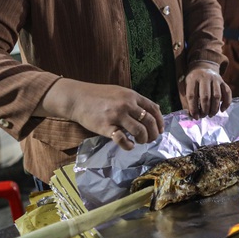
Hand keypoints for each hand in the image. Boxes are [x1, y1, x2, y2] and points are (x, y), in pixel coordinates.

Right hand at [39, 79, 164, 149]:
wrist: (78, 98)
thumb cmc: (99, 95)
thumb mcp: (121, 92)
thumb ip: (137, 100)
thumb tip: (155, 108)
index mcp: (132, 96)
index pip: (153, 109)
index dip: (160, 121)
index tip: (160, 130)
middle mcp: (126, 104)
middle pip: (149, 121)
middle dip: (153, 133)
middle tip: (151, 139)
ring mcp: (116, 115)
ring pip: (139, 131)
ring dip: (143, 139)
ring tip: (139, 141)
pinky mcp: (106, 127)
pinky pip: (122, 139)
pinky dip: (129, 145)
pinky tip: (129, 145)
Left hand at [181, 62, 231, 118]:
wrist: (202, 66)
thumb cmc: (193, 80)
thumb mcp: (185, 86)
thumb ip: (187, 100)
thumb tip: (192, 116)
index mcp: (193, 79)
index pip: (192, 96)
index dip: (193, 108)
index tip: (195, 117)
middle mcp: (205, 77)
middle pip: (205, 96)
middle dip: (204, 110)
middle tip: (203, 116)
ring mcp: (215, 79)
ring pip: (217, 96)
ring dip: (214, 108)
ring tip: (210, 115)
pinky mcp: (223, 81)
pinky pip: (227, 92)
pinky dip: (226, 102)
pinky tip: (222, 110)